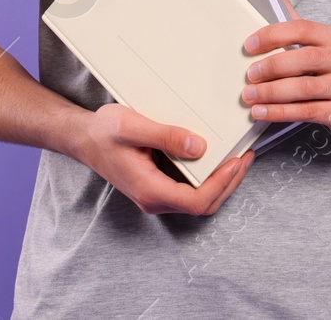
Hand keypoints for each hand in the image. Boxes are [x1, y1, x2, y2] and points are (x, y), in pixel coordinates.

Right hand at [74, 103, 253, 215]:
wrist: (83, 138)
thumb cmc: (103, 132)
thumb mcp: (132, 126)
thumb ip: (166, 136)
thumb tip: (200, 146)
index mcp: (149, 189)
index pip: (196, 201)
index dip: (221, 184)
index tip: (236, 161)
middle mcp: (155, 198)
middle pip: (204, 205)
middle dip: (230, 183)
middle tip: (247, 157)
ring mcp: (157, 195)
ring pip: (199, 200)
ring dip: (223, 182)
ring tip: (239, 157)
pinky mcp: (159, 186)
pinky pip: (191, 191)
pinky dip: (210, 178)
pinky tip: (218, 159)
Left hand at [242, 0, 330, 144]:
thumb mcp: (323, 45)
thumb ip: (296, 22)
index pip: (303, 29)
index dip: (273, 35)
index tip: (249, 45)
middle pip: (304, 59)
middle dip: (271, 67)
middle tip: (249, 75)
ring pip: (303, 88)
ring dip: (271, 93)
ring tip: (250, 95)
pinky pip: (307, 112)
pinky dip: (280, 112)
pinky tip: (262, 112)